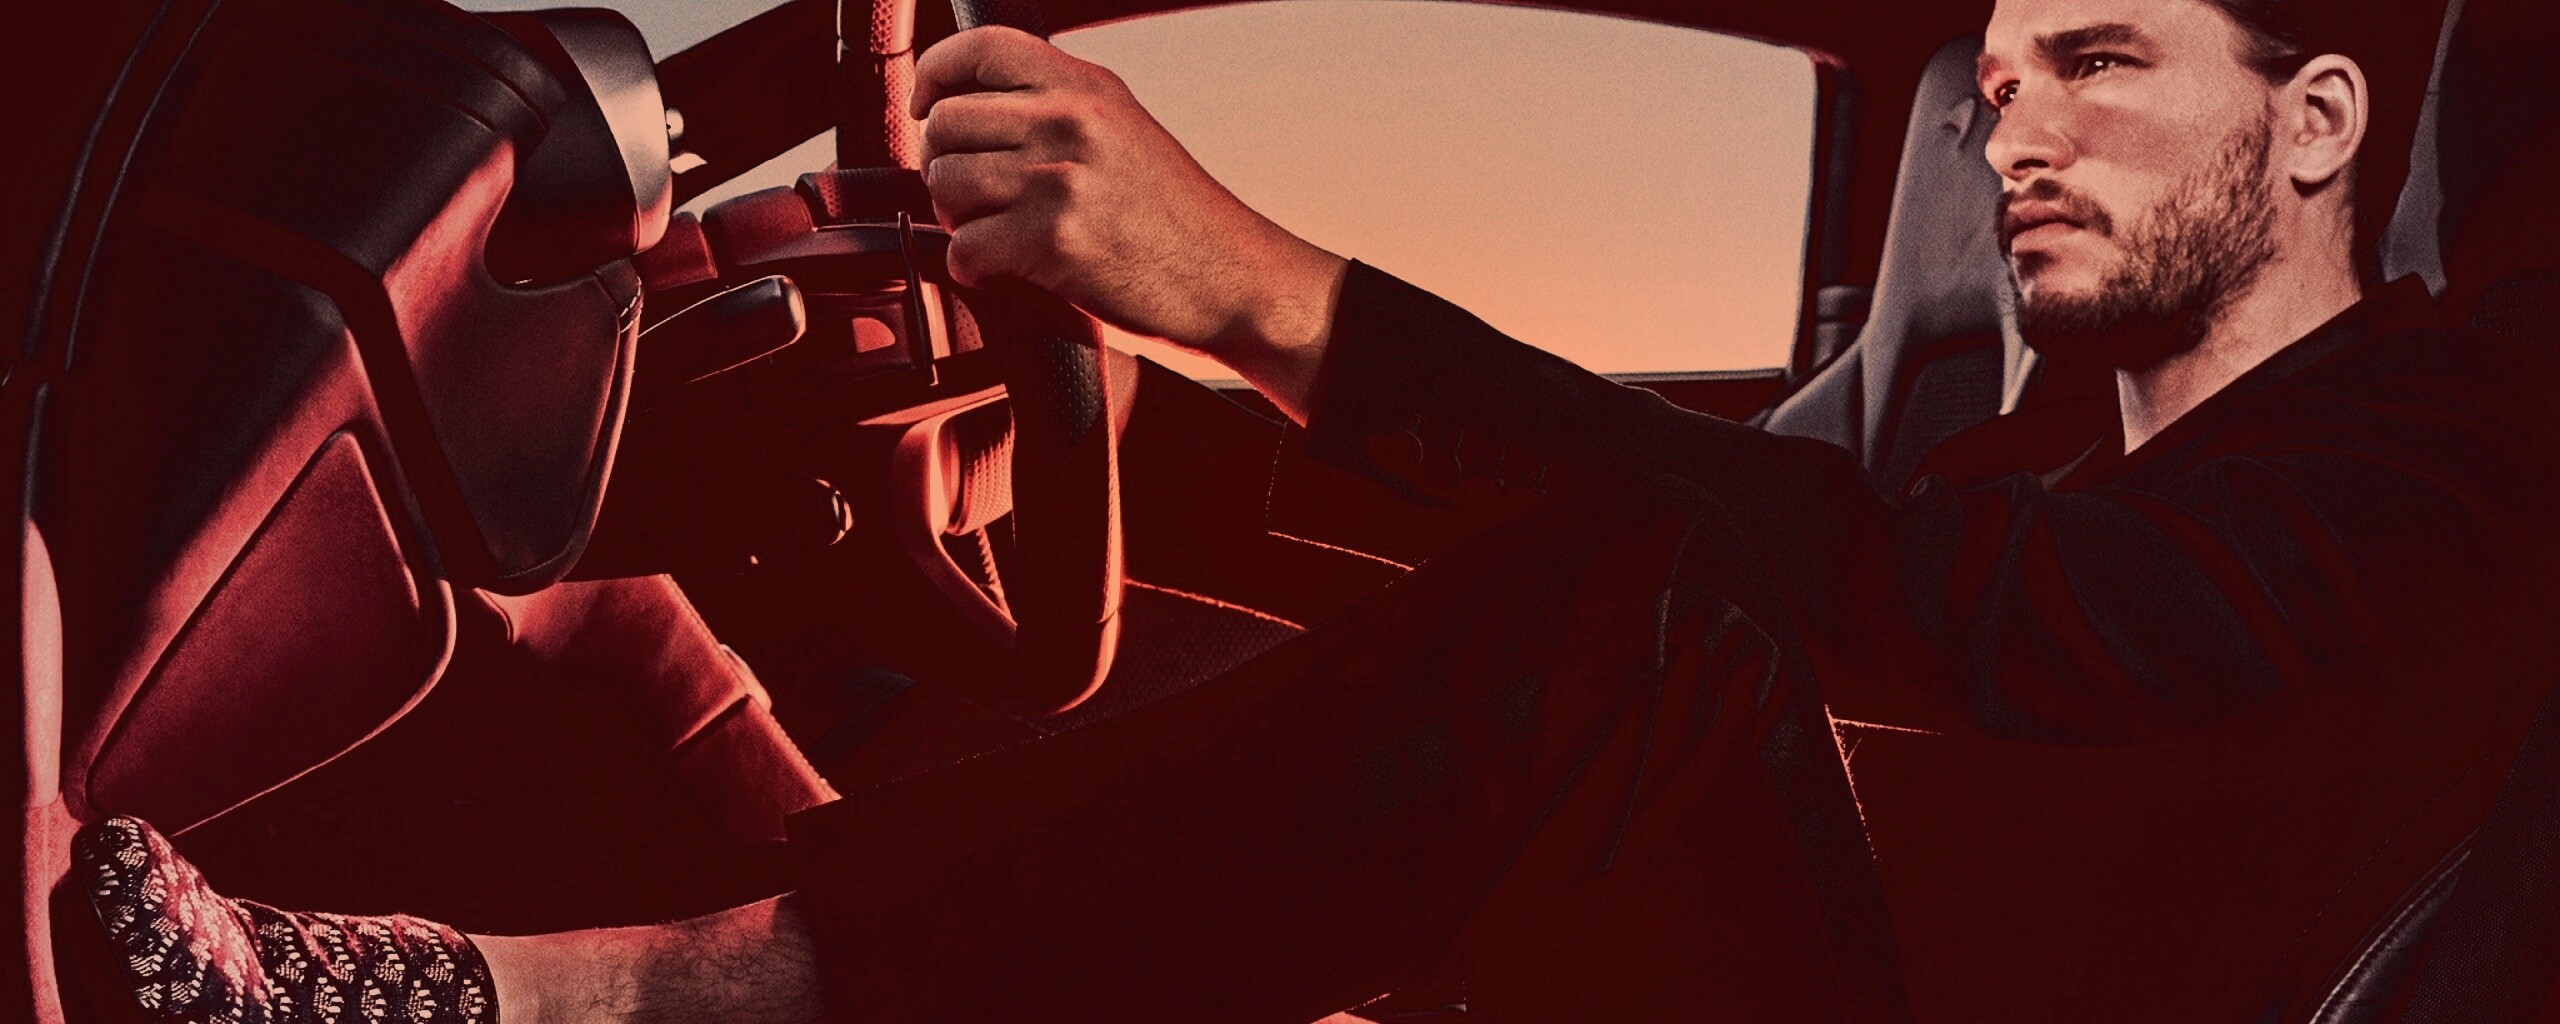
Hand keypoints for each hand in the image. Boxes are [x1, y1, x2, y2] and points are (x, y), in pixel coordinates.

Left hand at [911, 26, 1346, 418]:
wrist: (1230, 278)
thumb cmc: (1175, 217)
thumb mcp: (1123, 130)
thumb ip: (1057, 107)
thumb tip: (968, 109)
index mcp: (1087, 87)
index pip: (980, 48)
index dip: (935, 74)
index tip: (925, 106)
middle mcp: (1071, 121)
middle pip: (947, 123)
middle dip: (944, 165)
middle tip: (972, 195)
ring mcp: (1060, 179)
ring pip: (946, 183)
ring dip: (955, 217)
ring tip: (990, 232)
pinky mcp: (1052, 240)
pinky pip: (964, 247)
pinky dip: (971, 266)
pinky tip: (998, 269)